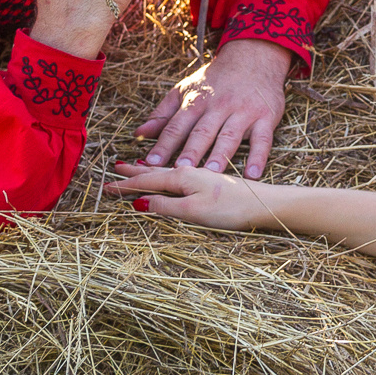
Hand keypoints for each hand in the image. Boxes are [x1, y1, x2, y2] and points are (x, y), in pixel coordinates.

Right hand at [106, 161, 278, 228]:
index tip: (107, 186)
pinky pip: (186, 168)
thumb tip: (140, 203)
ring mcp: (204, 171)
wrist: (268, 201)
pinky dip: (173, 167)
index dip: (126, 185)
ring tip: (140, 164)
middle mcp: (191, 169)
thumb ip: (166, 206)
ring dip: (154, 166)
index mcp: (182, 176)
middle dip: (136, 170)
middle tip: (116, 168)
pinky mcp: (217, 176)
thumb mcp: (195, 211)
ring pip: (171, 167)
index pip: (147, 180)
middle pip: (157, 169)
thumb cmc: (233, 207)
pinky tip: (176, 168)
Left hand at [135, 38, 291, 175]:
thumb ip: (163, 113)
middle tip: (181, 170)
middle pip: (202, 131)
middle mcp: (218, 106)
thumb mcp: (185, 90)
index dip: (163, 145)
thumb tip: (138, 133)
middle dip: (191, 151)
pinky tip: (252, 175)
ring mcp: (243, 112)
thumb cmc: (215, 79)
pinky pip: (262, 139)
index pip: (176, 126)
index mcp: (196, 101)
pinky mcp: (265, 117)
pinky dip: (258, 157)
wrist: (253, 56)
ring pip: (230, 136)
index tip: (150, 164)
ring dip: (221, 155)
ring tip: (213, 174)